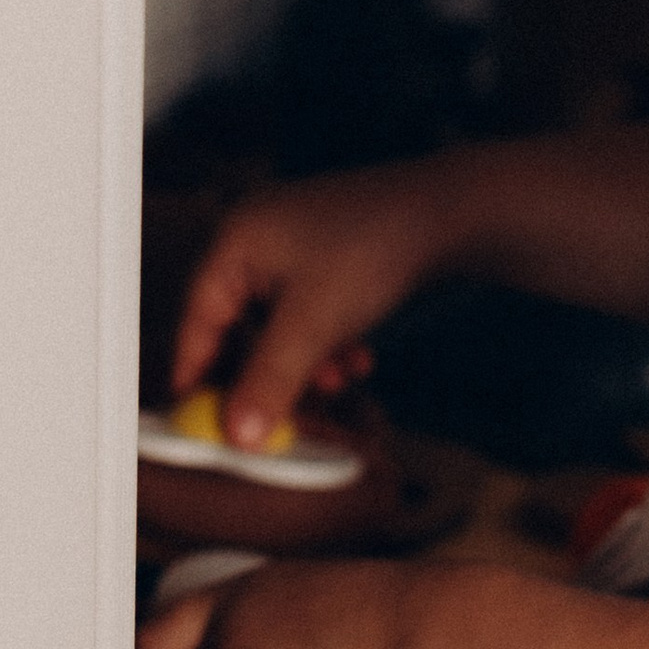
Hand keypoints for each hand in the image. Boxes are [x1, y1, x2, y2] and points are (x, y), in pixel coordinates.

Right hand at [169, 162, 463, 446]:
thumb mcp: (315, 324)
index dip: (196, 369)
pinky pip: (312, 310)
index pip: (198, 315)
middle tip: (277, 416)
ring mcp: (296, 242)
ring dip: (306, 361)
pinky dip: (329, 340)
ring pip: (282, 323)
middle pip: (240, 323)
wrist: (452, 212)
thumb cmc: (375, 249)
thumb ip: (270, 380)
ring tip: (340, 380)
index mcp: (238, 240)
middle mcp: (260, 236)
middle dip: (266, 371)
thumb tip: (235, 436)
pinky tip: (358, 358)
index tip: (196, 416)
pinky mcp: (330, 253)